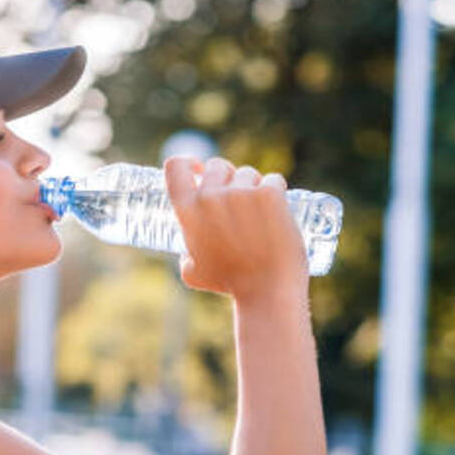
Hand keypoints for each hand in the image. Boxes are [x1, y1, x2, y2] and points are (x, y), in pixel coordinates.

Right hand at [163, 155, 308, 299]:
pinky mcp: (269, 194)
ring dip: (253, 186)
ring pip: (248, 173)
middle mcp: (210, 196)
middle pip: (217, 166)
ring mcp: (241, 193)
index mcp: (187, 210)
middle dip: (227, 178)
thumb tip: (188, 252)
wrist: (267, 291)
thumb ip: (186, 255)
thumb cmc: (230, 284)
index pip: (176, 166)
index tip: (199, 169)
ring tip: (260, 214)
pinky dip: (276, 191)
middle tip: (239, 200)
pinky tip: (278, 209)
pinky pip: (273, 179)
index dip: (188, 162)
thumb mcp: (193, 273)